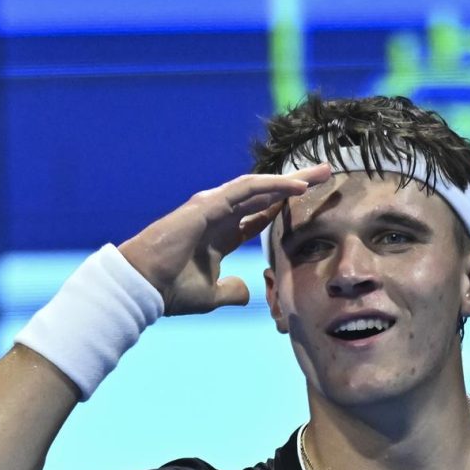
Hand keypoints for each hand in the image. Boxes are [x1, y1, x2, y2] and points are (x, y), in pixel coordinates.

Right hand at [117, 164, 332, 314]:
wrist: (145, 287)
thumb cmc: (172, 291)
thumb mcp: (212, 296)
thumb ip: (232, 291)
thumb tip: (247, 290)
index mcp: (221, 234)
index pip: (258, 215)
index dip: (282, 208)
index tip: (309, 205)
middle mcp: (218, 215)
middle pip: (264, 194)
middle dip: (294, 185)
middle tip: (324, 174)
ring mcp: (213, 206)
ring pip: (259, 186)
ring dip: (290, 179)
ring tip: (319, 174)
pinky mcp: (209, 204)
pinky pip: (248, 189)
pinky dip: (273, 186)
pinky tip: (297, 187)